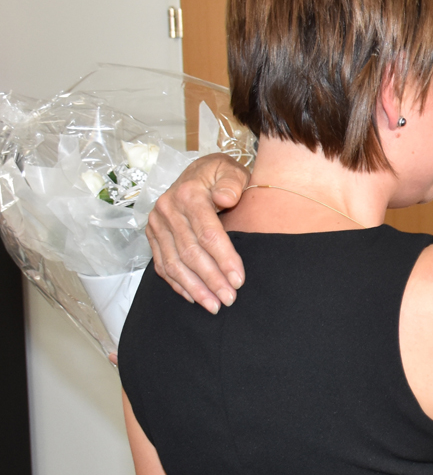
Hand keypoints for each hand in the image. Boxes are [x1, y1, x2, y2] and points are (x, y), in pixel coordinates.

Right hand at [146, 153, 248, 312]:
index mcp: (189, 194)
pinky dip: (178, 283)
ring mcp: (157, 224)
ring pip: (174, 263)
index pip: (207, 234)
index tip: (238, 280)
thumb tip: (226, 198)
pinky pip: (162, 265)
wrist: (196, 171)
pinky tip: (194, 297)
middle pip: (190, 253)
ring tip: (214, 305)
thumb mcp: (231, 169)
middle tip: (229, 298)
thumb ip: (232, 182)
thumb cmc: (219, 174)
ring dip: (194, 288)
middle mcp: (167, 210)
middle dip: (211, 279)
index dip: (224, 259)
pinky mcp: (153, 236)